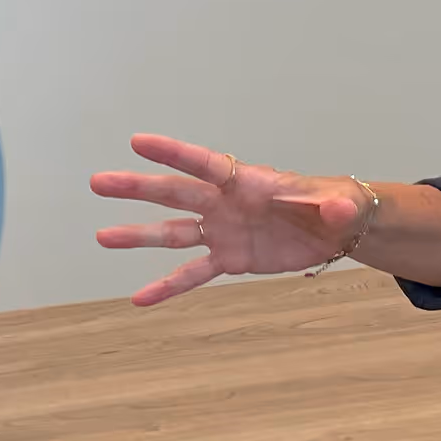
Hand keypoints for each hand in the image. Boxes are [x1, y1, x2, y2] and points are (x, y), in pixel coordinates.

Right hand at [91, 134, 367, 305]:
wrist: (337, 231)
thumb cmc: (337, 205)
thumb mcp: (340, 204)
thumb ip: (333, 206)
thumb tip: (337, 209)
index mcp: (249, 181)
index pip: (206, 165)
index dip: (173, 154)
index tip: (138, 142)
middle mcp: (226, 203)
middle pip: (176, 194)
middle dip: (138, 187)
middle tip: (99, 181)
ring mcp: (223, 231)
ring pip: (173, 234)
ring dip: (138, 235)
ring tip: (102, 237)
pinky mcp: (229, 259)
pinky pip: (192, 274)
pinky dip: (167, 286)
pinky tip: (139, 298)